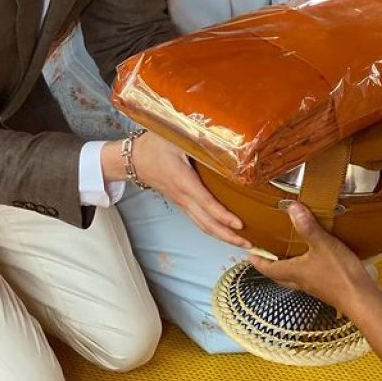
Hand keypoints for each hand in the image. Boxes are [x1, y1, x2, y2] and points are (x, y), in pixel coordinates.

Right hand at [130, 132, 250, 247]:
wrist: (132, 159)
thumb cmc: (153, 146)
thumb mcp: (175, 136)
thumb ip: (198, 138)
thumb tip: (222, 139)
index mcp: (182, 180)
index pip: (205, 202)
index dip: (222, 215)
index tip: (239, 224)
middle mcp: (182, 196)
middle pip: (206, 223)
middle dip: (228, 236)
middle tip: (249, 244)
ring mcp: (181, 202)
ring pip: (202, 225)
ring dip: (222, 236)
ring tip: (242, 242)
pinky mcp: (181, 203)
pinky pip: (198, 220)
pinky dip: (213, 229)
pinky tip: (225, 230)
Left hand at [249, 203, 372, 312]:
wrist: (362, 299)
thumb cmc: (340, 276)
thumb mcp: (323, 245)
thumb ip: (307, 227)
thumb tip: (292, 208)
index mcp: (293, 272)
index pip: (267, 268)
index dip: (257, 260)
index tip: (249, 253)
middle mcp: (300, 281)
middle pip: (278, 275)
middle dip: (271, 264)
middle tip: (267, 251)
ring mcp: (314, 286)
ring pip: (294, 276)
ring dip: (288, 265)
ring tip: (290, 250)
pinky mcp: (328, 287)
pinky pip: (311, 276)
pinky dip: (307, 266)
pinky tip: (317, 257)